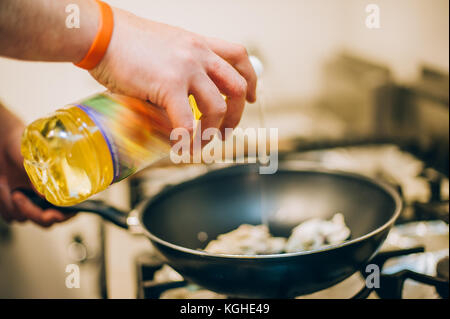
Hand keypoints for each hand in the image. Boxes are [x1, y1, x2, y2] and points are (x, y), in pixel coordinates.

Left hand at [0, 105, 73, 226]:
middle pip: (46, 221)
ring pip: (23, 218)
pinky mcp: (16, 204)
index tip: (50, 214)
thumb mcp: (31, 158)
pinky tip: (1, 186)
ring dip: (9, 203)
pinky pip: (10, 215)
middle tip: (18, 197)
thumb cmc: (20, 144)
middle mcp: (49, 197)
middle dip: (30, 212)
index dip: (63, 216)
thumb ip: (40, 177)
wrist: (1, 143)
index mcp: (62, 186)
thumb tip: (45, 195)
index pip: (71, 210)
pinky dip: (2, 202)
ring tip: (3, 183)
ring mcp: (32, 202)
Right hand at [90, 8, 256, 143]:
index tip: (252, 97)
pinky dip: (186, 140)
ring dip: (211, 132)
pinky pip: (186, 120)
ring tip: (198, 145)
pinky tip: (180, 147)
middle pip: (237, 86)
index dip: (251, 80)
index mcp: (199, 44)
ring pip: (217, 107)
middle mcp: (199, 54)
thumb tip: (174, 102)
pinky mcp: (168, 84)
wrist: (100, 33)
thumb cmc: (124, 42)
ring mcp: (186, 69)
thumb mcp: (163, 47)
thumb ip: (177, 70)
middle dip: (237, 115)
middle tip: (225, 132)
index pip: (239, 57)